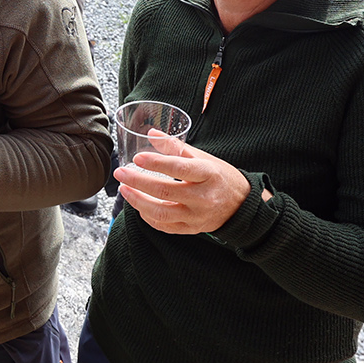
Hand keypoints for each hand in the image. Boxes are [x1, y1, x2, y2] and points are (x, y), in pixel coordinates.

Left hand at [114, 132, 256, 236]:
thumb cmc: (221, 177)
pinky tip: (138, 206)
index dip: (156, 163)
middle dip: (138, 182)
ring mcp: (197, 216)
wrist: (242, 206)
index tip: (137, 158)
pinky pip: (165, 226)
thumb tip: (151, 133)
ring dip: (138, 202)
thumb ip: (176, 147)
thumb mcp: (204, 158)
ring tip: (124, 190)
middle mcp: (203, 197)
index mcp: (208, 174)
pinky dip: (148, 217)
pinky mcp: (192, 229)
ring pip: (161, 213)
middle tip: (121, 173)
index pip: (179, 168)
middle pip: (165, 191)